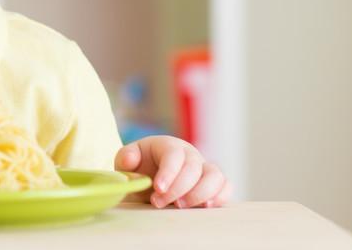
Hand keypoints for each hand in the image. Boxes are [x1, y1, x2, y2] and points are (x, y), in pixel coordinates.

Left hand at [115, 135, 231, 208]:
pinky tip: (205, 207)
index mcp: (168, 145)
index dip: (168, 172)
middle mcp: (189, 154)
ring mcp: (204, 168)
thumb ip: (125, 158)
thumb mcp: (126, 162)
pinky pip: (226, 186)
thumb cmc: (139, 169)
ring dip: (200, 193)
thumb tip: (129, 159)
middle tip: (158, 203)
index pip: (173, 155)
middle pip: (193, 167)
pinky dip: (220, 196)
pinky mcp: (214, 183)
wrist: (149, 179)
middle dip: (178, 188)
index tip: (157, 189)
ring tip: (180, 206)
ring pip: (215, 176)